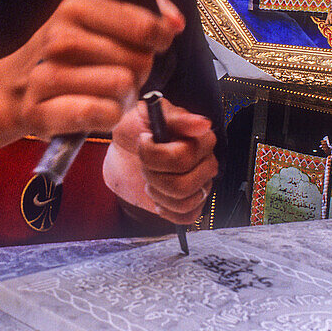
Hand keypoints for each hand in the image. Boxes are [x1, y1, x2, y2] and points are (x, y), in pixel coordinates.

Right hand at [11, 0, 184, 137]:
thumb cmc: (70, 57)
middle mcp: (60, 38)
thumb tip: (176, 22)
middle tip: (121, 76)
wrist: (15, 88)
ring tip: (108, 95)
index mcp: (77, 8)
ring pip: (122, 86)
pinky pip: (101, 113)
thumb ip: (144, 16)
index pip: (145, 26)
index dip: (159, 41)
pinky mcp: (40, 111)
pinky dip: (109, 116)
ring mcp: (46, 75)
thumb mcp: (99, 23)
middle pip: (139, 60)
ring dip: (125, 98)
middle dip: (140, 73)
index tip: (154, 46)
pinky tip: (98, 112)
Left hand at [103, 97, 217, 224]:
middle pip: (182, 185)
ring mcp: (201, 185)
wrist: (124, 150)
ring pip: (183, 202)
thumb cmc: (137, 128)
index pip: (182, 159)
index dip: (153, 154)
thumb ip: (175, 118)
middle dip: (153, 175)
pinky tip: (158, 195)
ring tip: (151, 177)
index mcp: (201, 138)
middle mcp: (207, 162)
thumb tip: (202, 124)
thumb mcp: (148, 114)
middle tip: (145, 162)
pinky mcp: (193, 204)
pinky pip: (187, 217)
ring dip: (157, 191)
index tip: (143, 139)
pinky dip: (166, 209)